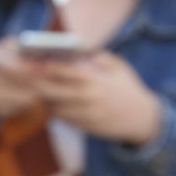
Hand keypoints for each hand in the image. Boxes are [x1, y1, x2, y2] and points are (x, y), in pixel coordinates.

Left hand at [32, 51, 161, 144]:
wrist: (143, 119)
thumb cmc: (128, 88)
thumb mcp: (119, 67)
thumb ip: (98, 56)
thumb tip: (77, 48)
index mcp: (96, 80)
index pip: (66, 71)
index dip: (49, 66)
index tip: (38, 61)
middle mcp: (89, 98)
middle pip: (54, 91)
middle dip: (40, 84)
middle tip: (31, 79)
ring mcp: (87, 115)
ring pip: (55, 107)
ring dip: (46, 100)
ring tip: (42, 91)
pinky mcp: (86, 127)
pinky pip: (63, 119)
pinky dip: (56, 112)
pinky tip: (54, 104)